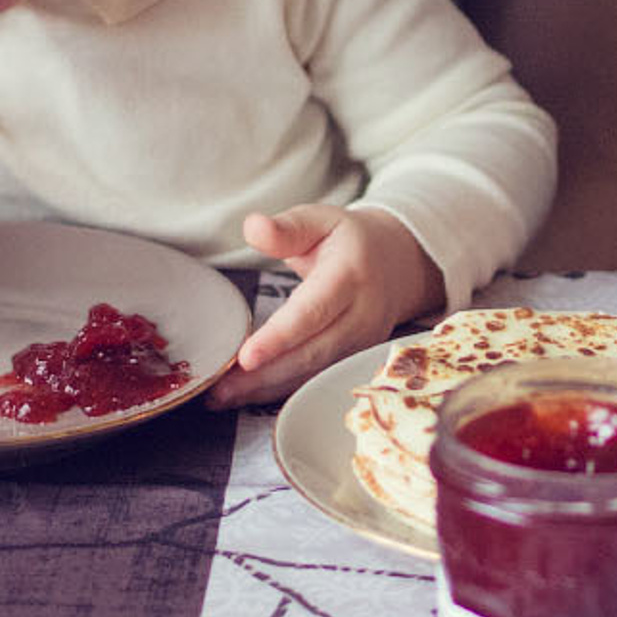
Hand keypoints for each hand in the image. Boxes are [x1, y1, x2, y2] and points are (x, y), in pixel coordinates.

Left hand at [210, 203, 446, 408]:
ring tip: (224, 396)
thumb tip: (253, 227)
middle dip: (264, 374)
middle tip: (220, 389)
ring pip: (313, 373)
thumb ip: (287, 227)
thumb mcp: (320, 221)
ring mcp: (362, 342)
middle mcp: (362, 314)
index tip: (246, 356)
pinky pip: (316, 379)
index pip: (313, 311)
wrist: (397, 262)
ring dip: (267, 388)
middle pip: (312, 352)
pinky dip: (280, 390)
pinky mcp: (355, 359)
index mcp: (351, 273)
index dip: (279, 337)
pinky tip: (249, 393)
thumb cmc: (349, 240)